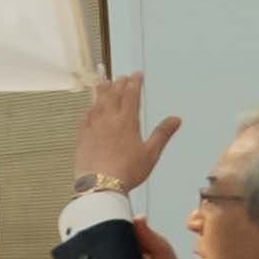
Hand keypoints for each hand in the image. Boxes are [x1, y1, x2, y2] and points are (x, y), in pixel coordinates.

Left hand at [71, 69, 178, 199]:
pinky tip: (91, 107)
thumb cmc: (128, 170)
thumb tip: (176, 119)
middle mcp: (108, 119)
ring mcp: (93, 126)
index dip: (135, 82)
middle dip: (119, 83)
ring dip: (102, 90)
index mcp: (126, 120)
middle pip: (113, 94)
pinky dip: (91, 107)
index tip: (137, 74)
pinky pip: (87, 115)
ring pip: (97, 102)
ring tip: (105, 83)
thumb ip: (163, 133)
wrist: (99, 184)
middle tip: (122, 76)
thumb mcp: (151, 152)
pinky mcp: (82, 135)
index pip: (131, 95)